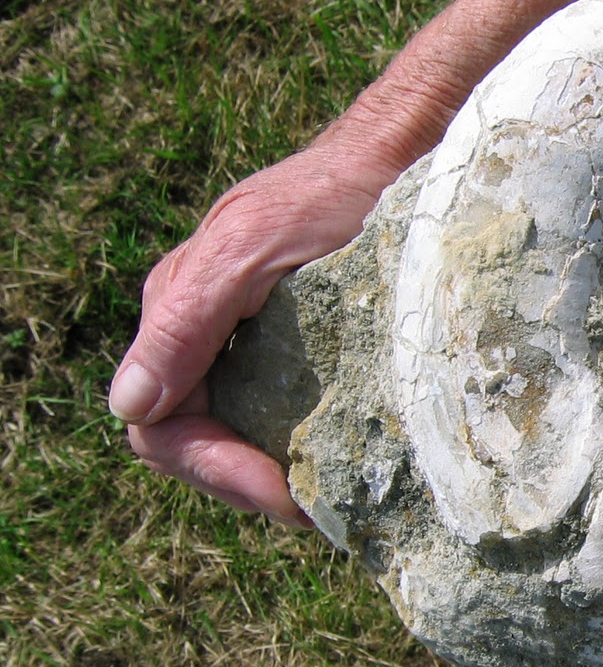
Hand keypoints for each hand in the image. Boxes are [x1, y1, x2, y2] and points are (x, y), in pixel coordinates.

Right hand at [110, 134, 406, 523]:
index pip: (162, 430)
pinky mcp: (308, 352)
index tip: (287, 495)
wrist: (408, 156)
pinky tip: (353, 461)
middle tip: (322, 510)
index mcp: (180, 315)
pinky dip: (311, 449)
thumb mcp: (254, 248)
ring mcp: (256, 347)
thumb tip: (131, 405)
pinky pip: (288, 416)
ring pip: (244, 437)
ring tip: (340, 495)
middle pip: (200, 444)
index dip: (216, 472)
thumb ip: (187, 322)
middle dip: (251, 484)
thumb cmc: (335, 193)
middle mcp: (209, 338)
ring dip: (282, 473)